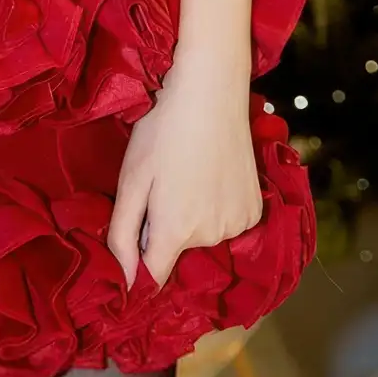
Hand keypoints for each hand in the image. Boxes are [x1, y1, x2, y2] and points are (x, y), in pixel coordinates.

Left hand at [107, 54, 263, 290]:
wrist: (211, 91)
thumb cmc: (162, 130)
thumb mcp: (131, 179)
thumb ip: (122, 236)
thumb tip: (124, 284)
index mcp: (175, 231)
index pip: (153, 277)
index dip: (138, 266)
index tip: (134, 242)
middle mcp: (211, 236)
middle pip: (177, 250)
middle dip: (165, 227)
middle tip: (162, 184)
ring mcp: (238, 224)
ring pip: (202, 235)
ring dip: (192, 217)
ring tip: (189, 174)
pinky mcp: (255, 210)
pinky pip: (226, 223)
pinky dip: (217, 208)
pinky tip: (212, 176)